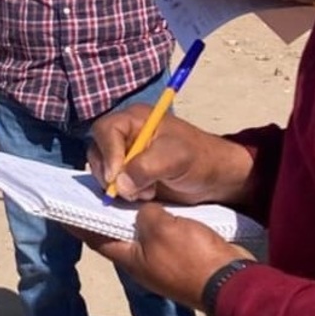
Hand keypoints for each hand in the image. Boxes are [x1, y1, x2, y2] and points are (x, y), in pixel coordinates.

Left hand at [83, 203, 253, 308]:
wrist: (232, 281)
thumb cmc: (189, 256)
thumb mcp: (160, 228)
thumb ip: (144, 213)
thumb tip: (142, 211)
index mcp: (129, 259)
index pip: (94, 237)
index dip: (79, 221)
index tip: (63, 204)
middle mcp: (141, 261)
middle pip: (117, 234)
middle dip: (107, 212)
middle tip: (99, 186)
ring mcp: (162, 261)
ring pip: (141, 233)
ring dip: (134, 213)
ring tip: (126, 187)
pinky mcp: (181, 255)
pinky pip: (162, 233)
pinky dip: (155, 217)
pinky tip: (156, 200)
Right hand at [87, 106, 254, 205]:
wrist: (217, 179)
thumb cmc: (200, 159)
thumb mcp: (175, 158)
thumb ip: (145, 167)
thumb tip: (119, 185)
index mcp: (135, 119)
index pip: (105, 130)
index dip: (107, 153)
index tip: (116, 177)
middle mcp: (125, 135)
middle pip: (97, 150)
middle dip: (111, 173)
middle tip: (132, 190)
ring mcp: (125, 155)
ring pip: (102, 169)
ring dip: (118, 186)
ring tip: (145, 193)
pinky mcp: (128, 174)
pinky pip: (112, 183)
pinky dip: (122, 193)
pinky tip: (144, 196)